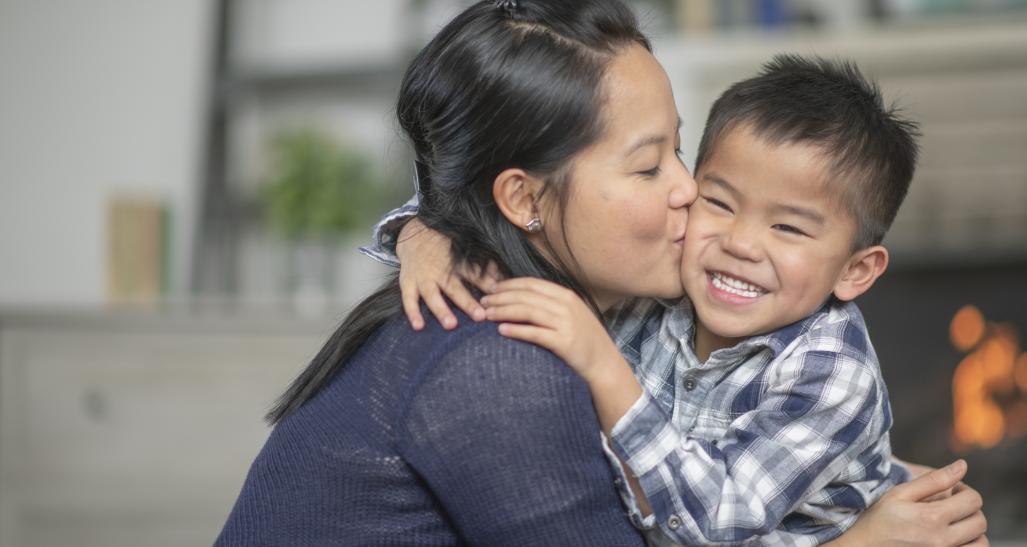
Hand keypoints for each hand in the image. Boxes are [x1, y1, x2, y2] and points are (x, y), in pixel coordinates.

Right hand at [395, 218, 499, 329]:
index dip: (486, 284)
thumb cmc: (444, 246)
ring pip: (431, 295)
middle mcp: (439, 270)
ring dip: (441, 310)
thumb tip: (504, 278)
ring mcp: (422, 277)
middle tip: (480, 316)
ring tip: (451, 324)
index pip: (473, 274)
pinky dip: (412, 312)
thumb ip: (482, 265)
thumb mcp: (462, 251)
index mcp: (455, 262)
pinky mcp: (407, 282)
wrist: (414, 234)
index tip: (498, 295)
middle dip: (467, 302)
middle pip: (454, 288)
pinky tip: (419, 326)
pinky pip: (408, 299)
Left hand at [480, 278, 620, 383]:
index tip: (491, 288)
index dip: (508, 284)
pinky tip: (501, 330)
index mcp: (566, 296)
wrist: (604, 363)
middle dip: (501, 297)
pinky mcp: (564, 342)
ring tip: (487, 314)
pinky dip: (516, 330)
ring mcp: (566, 323)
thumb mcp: (570, 315)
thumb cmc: (583, 340)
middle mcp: (566, 306)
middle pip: (526, 296)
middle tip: (483, 301)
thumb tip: (520, 299)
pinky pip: (535, 333)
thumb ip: (550, 305)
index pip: (531, 283)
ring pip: (527, 311)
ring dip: (503, 311)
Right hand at [832, 460, 986, 546]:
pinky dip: (968, 545)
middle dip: (970, 509)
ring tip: (955, 524)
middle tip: (953, 505)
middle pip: (980, 522)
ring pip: (981, 543)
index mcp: (932, 517)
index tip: (953, 490)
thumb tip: (962, 465)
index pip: (973, 500)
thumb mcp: (900, 493)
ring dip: (973, 531)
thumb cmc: (878, 520)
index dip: (965, 490)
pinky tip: (953, 538)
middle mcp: (942, 540)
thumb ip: (933, 480)